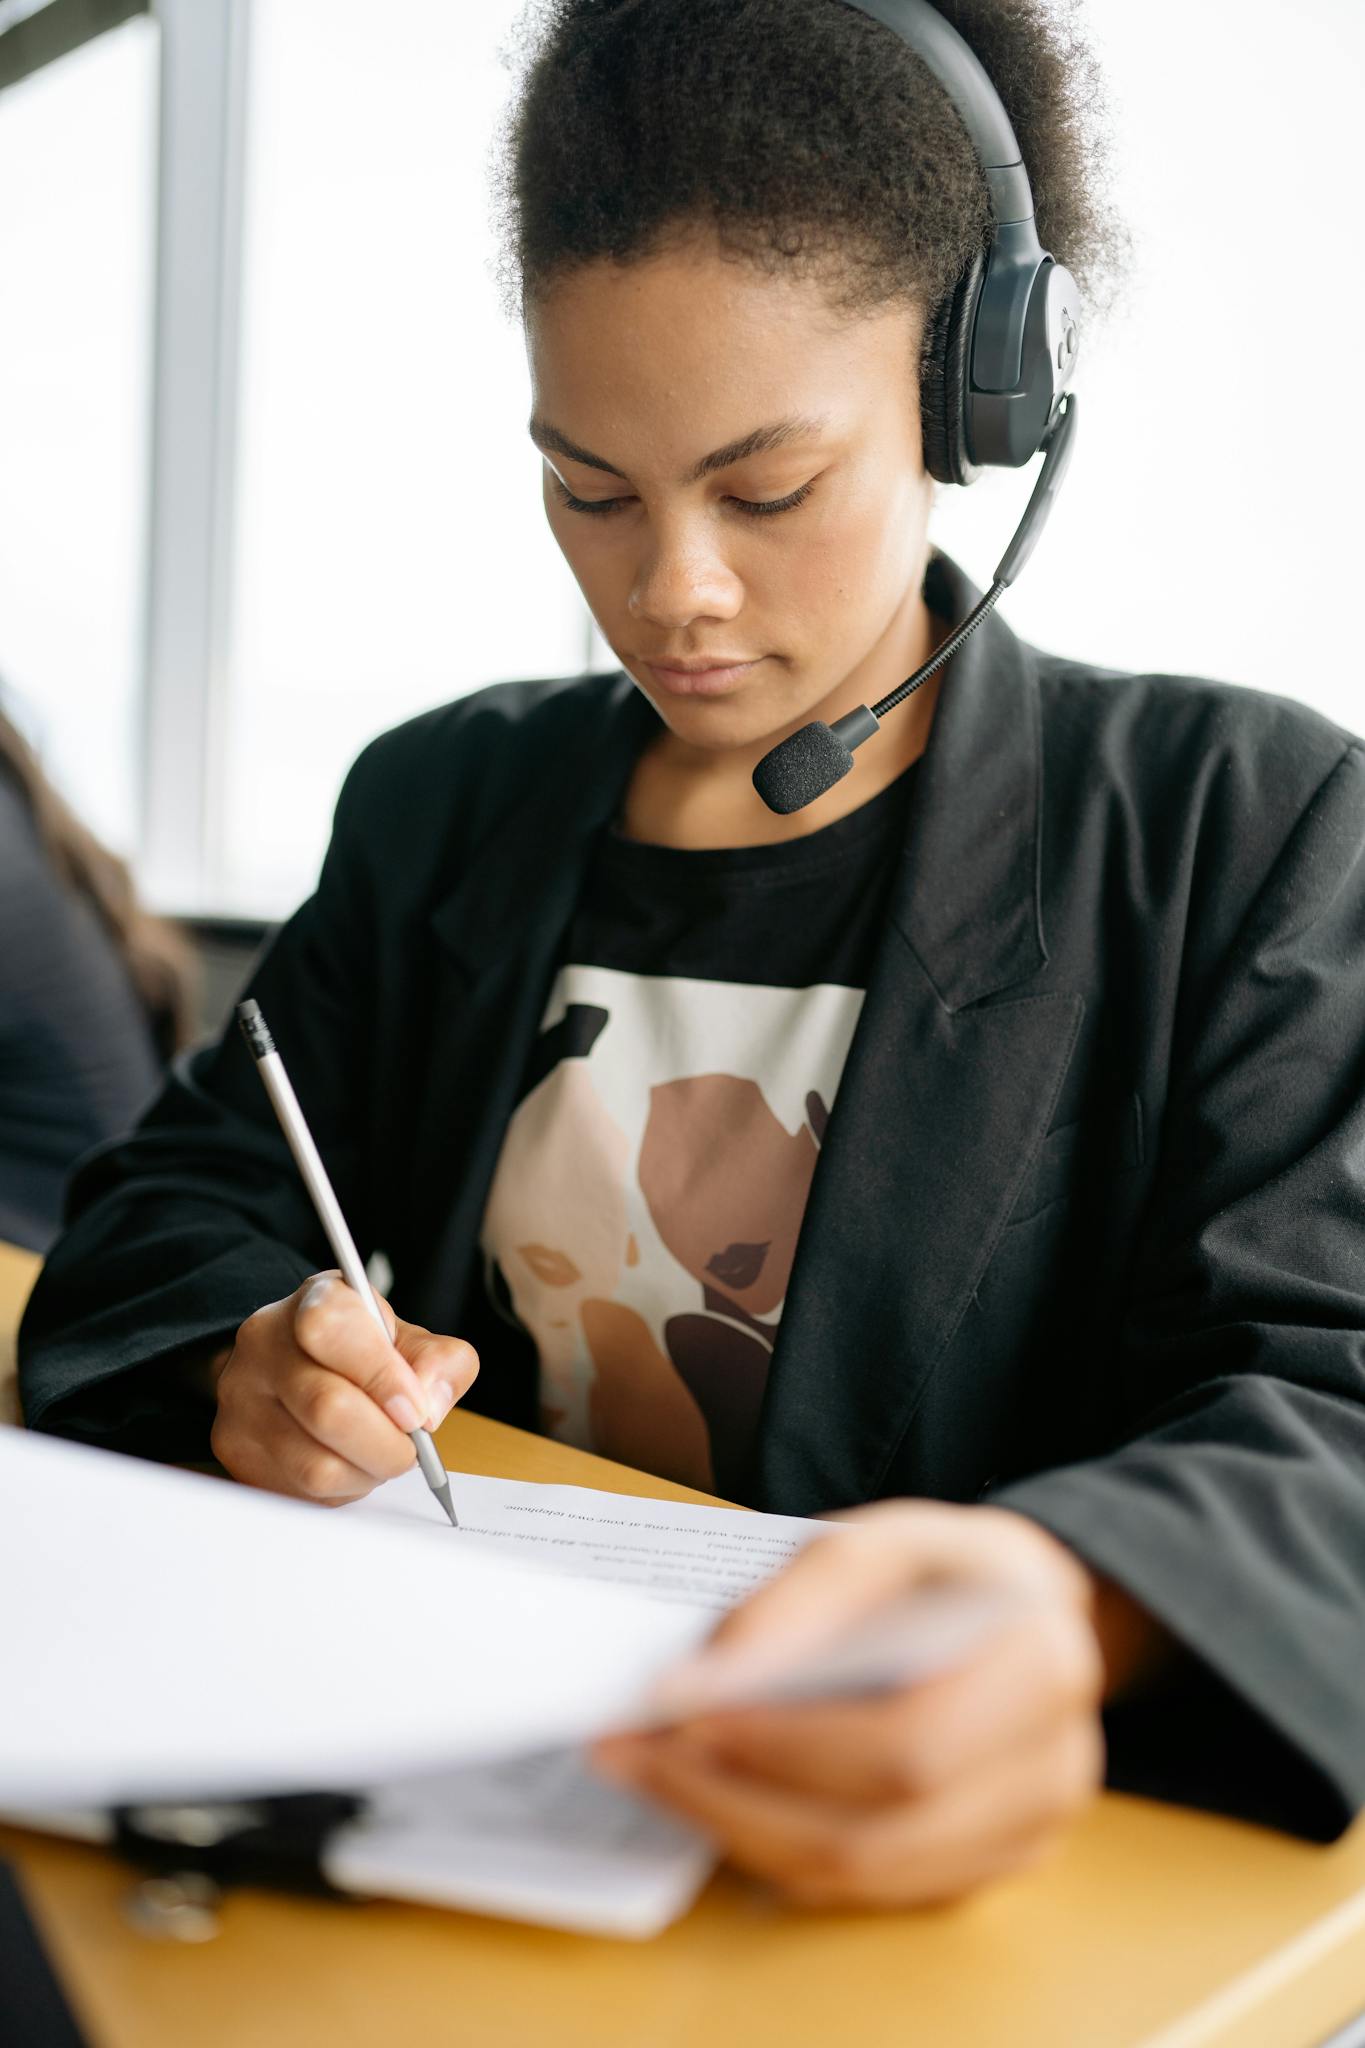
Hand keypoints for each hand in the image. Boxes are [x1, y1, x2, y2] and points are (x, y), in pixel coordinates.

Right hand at [209, 1270, 478, 1504]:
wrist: (297, 1368)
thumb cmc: (362, 1354)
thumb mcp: (410, 1341)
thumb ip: (440, 1362)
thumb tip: (430, 1406)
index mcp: (316, 1301)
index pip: (332, 1329)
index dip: (383, 1377)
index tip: (417, 1411)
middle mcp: (265, 1343)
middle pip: (327, 1408)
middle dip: (387, 1443)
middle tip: (411, 1447)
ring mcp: (242, 1399)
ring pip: (316, 1464)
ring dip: (367, 1472)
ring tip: (379, 1455)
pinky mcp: (235, 1449)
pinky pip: (301, 1493)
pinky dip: (342, 1489)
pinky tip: (349, 1464)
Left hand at [592, 1502, 1137, 1909]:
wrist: (1031, 1610)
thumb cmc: (951, 1570)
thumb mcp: (887, 1538)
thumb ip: (807, 1596)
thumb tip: (712, 1677)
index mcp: (1040, 1664)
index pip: (905, 1743)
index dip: (789, 1744)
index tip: (685, 1713)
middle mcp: (1052, 1768)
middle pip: (877, 1830)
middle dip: (738, 1797)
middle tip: (638, 1752)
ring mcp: (1027, 1834)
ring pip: (865, 1875)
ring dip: (741, 1833)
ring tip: (656, 1776)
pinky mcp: (990, 1867)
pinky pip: (871, 1888)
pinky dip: (782, 1852)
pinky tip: (720, 1803)